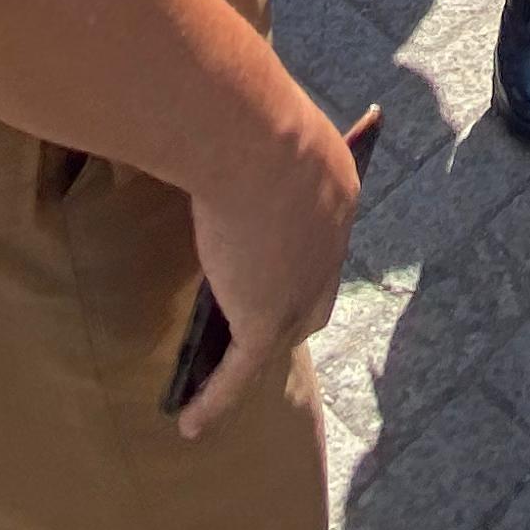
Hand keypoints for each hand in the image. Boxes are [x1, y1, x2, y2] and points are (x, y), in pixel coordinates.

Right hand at [176, 101, 361, 440]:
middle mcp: (331, 243)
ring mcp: (300, 285)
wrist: (250, 135)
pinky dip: (217, 397)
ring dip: (251, 358)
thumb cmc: (248, 109)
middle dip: (290, 312)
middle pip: (314, 297)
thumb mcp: (260, 119)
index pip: (322, 234)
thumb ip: (247, 133)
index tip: (270, 256)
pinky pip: (239, 370)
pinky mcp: (263, 316)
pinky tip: (192, 420)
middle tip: (254, 322)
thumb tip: (218, 109)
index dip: (300, 252)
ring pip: (278, 337)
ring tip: (221, 376)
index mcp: (337, 187)